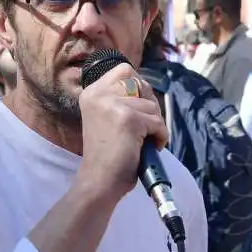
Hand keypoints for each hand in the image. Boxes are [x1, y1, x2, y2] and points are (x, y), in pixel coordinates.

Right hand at [77, 62, 167, 202]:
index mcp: (92, 92)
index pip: (125, 70)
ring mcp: (113, 105)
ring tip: (139, 143)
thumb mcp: (107, 117)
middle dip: (149, 108)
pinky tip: (144, 149)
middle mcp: (98, 94)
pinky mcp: (128, 118)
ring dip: (154, 127)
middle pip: (142, 85)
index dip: (138, 89)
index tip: (134, 112)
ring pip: (153, 106)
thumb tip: (147, 88)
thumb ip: (121, 99)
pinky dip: (159, 138)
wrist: (99, 181)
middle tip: (139, 131)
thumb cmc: (107, 154)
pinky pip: (158, 123)